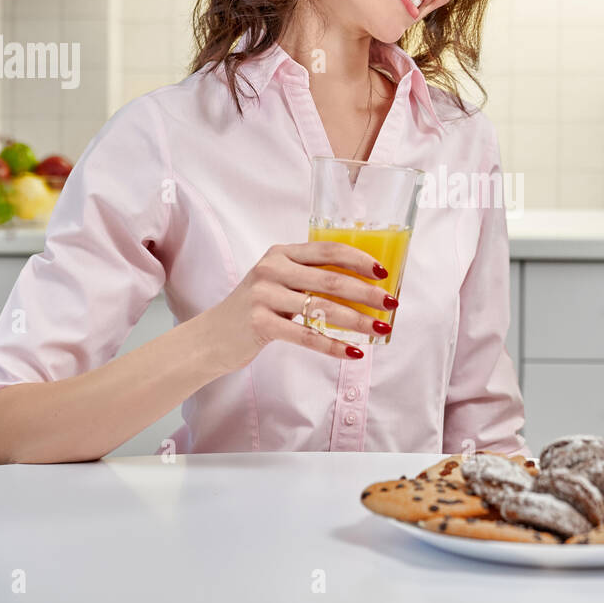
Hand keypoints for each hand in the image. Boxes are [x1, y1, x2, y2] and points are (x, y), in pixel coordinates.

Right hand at [200, 241, 397, 373]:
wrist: (212, 337)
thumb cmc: (256, 309)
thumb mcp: (278, 282)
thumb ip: (309, 277)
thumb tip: (363, 287)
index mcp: (282, 253)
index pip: (328, 250)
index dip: (359, 260)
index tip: (384, 273)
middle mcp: (272, 269)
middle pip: (331, 279)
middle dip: (366, 293)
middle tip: (392, 304)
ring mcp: (264, 296)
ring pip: (322, 308)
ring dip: (357, 320)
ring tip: (380, 329)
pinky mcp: (260, 324)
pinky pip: (306, 336)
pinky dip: (334, 345)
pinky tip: (354, 352)